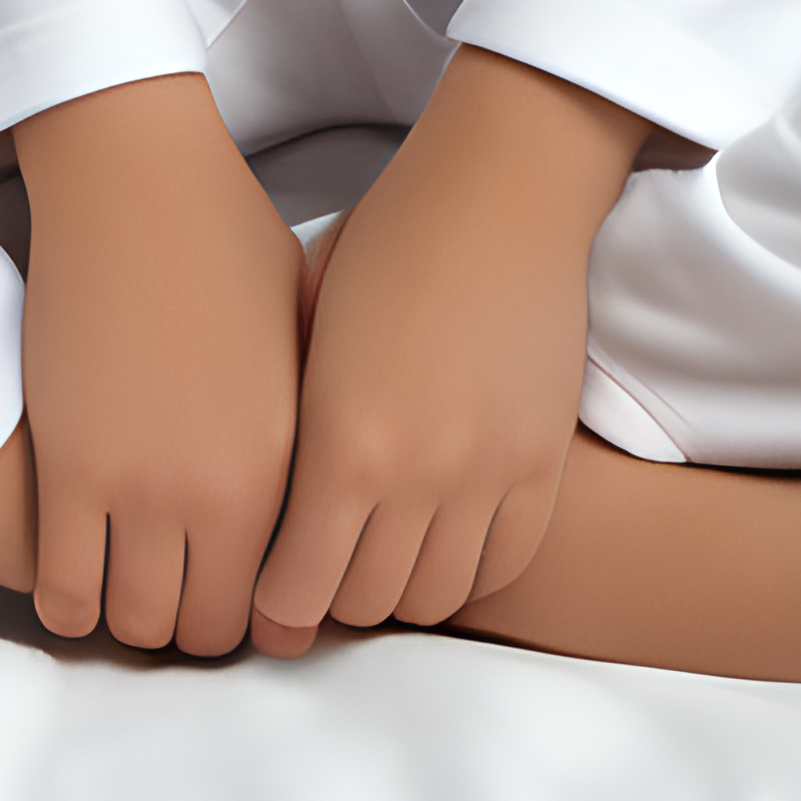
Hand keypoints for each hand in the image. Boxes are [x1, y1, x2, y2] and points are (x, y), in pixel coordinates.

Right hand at [11, 70, 309, 655]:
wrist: (136, 182)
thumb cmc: (228, 242)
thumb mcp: (305, 340)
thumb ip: (314, 434)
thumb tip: (325, 508)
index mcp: (283, 464)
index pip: (275, 606)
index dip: (256, 613)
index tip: (238, 596)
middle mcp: (212, 491)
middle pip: (202, 629)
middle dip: (192, 622)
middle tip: (179, 592)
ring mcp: (132, 483)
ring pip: (131, 624)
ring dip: (131, 615)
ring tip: (129, 580)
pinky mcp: (62, 468)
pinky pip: (61, 593)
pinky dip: (69, 600)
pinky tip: (77, 571)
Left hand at [250, 49, 645, 651]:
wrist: (499, 191)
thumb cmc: (386, 238)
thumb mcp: (303, 323)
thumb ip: (285, 420)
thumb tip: (257, 500)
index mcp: (343, 440)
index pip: (296, 585)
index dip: (274, 609)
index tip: (265, 603)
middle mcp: (416, 472)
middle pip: (363, 603)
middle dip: (330, 601)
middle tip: (318, 578)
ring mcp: (489, 472)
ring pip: (436, 597)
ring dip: (400, 590)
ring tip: (379, 559)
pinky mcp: (543, 461)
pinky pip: (505, 562)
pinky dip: (467, 570)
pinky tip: (441, 542)